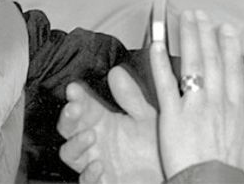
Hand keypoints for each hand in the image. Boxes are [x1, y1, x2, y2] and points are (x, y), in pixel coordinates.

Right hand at [57, 68, 161, 183]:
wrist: (176, 177)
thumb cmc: (158, 147)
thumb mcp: (148, 117)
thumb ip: (132, 97)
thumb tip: (116, 72)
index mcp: (102, 121)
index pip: (81, 105)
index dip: (75, 96)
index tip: (74, 88)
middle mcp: (94, 140)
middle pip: (68, 127)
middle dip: (68, 117)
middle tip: (75, 108)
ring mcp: (95, 161)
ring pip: (69, 153)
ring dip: (75, 144)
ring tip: (90, 136)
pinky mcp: (102, 182)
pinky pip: (86, 181)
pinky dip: (89, 174)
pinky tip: (98, 165)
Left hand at [151, 10, 243, 179]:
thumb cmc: (232, 173)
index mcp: (235, 110)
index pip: (232, 70)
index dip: (228, 47)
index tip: (225, 30)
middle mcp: (216, 102)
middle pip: (212, 60)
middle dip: (206, 35)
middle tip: (200, 15)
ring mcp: (194, 106)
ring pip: (192, 64)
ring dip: (188, 39)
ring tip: (184, 19)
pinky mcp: (172, 114)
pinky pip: (164, 83)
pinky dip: (159, 63)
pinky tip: (156, 45)